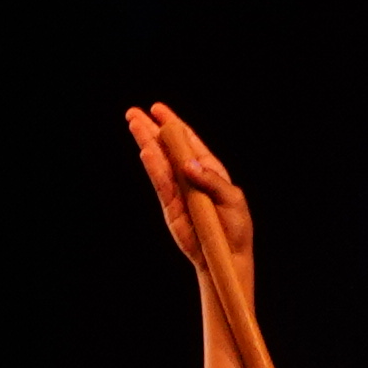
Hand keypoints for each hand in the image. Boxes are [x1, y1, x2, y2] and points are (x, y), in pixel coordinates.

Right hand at [126, 104, 251, 272]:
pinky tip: (145, 152)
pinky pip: (160, 185)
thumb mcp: (231, 199)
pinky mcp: (171, 208)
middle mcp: (190, 177)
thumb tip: (188, 163)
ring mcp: (178, 192)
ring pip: (160, 163)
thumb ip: (210, 181)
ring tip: (133, 125)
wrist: (225, 257)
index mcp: (208, 170)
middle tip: (133, 114)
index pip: (188, 141)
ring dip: (147, 143)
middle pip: (167, 148)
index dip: (173, 124)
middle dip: (151, 130)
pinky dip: (154, 169)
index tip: (157, 109)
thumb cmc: (234, 228)